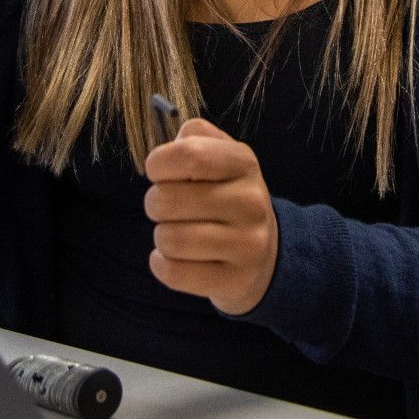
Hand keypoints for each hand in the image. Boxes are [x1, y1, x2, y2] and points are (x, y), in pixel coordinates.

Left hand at [143, 117, 279, 315]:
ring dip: (160, 237)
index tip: (159, 172)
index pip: (189, 154)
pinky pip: (175, 274)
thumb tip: (167, 152)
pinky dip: (162, 264)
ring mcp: (247, 244)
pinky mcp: (236, 280)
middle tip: (167, 208)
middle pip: (167, 200)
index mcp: (244, 162)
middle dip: (154, 204)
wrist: (264, 250)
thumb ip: (193, 138)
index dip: (158, 163)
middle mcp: (251, 202)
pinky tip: (172, 258)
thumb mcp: (220, 155)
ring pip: (169, 239)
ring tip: (176, 232)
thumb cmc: (227, 194)